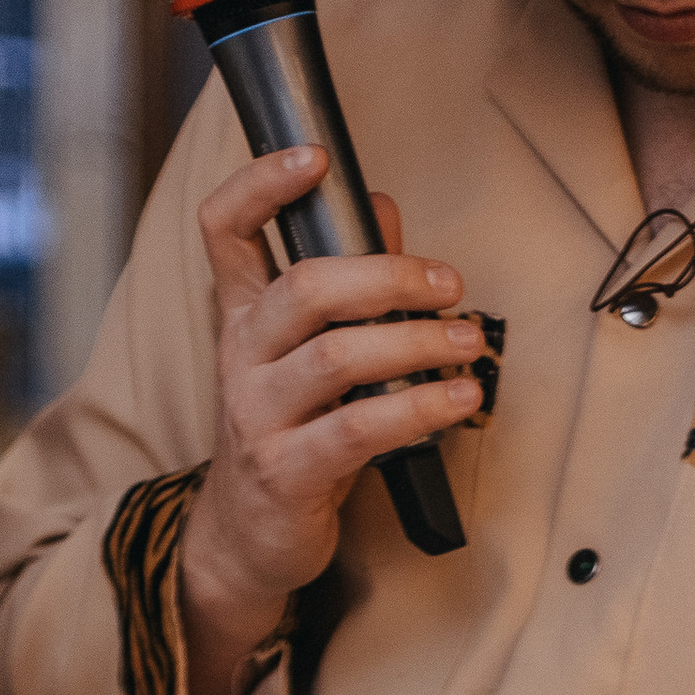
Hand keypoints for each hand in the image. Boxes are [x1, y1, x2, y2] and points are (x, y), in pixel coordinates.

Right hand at [180, 151, 485, 694]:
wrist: (248, 537)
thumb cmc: (291, 434)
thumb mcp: (308, 358)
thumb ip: (345, 288)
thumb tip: (386, 212)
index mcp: (242, 317)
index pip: (225, 229)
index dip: (260, 183)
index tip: (313, 157)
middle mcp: (242, 357)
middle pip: (304, 287)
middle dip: (387, 275)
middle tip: (448, 282)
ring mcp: (259, 414)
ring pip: (336, 357)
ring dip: (415, 342)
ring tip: (470, 342)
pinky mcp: (288, 471)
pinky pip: (358, 429)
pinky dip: (417, 409)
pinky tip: (459, 400)